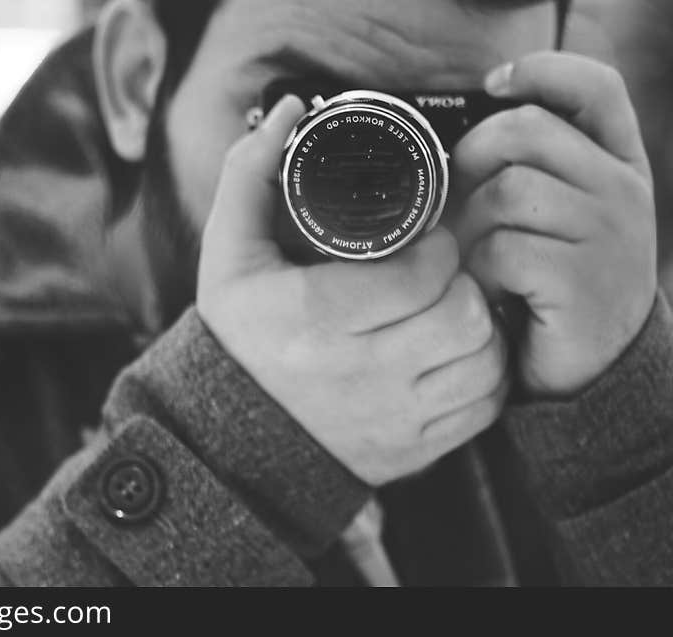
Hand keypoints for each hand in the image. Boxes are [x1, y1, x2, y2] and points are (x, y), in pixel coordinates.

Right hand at [197, 95, 508, 486]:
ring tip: (450, 310)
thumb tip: (288, 109)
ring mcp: (392, 419)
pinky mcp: (411, 451)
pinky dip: (483, 375)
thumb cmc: (239, 337)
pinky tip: (456, 356)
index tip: (427, 240)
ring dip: (480, 326)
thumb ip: (249, 176)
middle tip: (441, 274)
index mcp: (318, 318)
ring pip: (484, 360)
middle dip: (461, 283)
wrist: (234, 434)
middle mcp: (361, 375)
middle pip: (463, 315)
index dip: (438, 246)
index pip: (422, 274)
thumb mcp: (228, 254)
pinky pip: (483, 407)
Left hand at [450, 52, 657, 397]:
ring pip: (505, 191)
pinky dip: (481, 273)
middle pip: (524, 132)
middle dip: (472, 162)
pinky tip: (492, 292)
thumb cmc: (558, 286)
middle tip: (465, 207)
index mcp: (617, 166)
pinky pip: (502, 250)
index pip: (594, 88)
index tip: (494, 84)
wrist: (592, 370)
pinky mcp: (580, 280)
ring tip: (478, 261)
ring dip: (471, 228)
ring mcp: (606, 234)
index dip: (541, 71)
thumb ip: (531, 174)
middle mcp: (620, 190)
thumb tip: (458, 148)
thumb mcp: (557, 220)